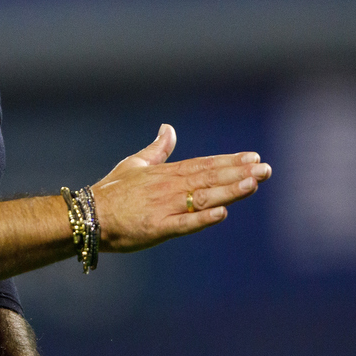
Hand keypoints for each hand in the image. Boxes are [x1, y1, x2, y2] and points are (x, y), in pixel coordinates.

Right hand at [91, 124, 269, 251]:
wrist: (89, 216)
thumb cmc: (112, 191)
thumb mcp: (135, 164)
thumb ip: (157, 149)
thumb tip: (168, 128)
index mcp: (166, 174)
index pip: (204, 164)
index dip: (230, 161)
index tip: (254, 157)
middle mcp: (169, 188)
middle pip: (209, 178)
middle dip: (239, 173)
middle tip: (266, 169)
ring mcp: (164, 207)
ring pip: (203, 198)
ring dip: (229, 191)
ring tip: (253, 184)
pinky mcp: (157, 228)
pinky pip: (184, 223)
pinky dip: (203, 219)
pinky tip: (222, 214)